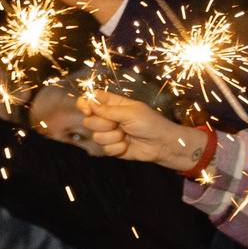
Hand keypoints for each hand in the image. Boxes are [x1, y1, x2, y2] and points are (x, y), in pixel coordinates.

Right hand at [79, 92, 205, 170]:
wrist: (162, 144)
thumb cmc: (150, 123)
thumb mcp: (130, 113)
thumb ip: (108, 109)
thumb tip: (89, 104)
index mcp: (114, 104)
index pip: (92, 99)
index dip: (85, 104)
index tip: (88, 110)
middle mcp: (109, 118)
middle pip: (89, 120)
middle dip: (102, 124)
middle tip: (117, 125)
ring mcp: (110, 133)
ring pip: (96, 136)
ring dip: (112, 137)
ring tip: (126, 136)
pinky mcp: (112, 147)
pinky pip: (104, 149)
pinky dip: (116, 148)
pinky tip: (127, 145)